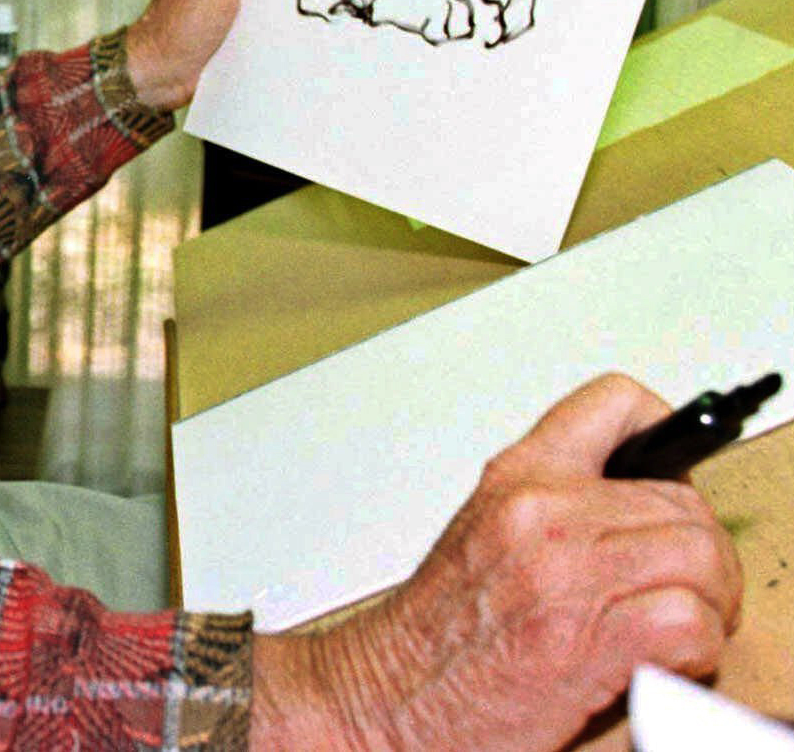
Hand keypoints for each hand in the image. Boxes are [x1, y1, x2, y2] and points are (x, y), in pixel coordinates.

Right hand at [250, 374, 744, 750]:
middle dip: (698, 551)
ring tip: (672, 624)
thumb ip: (557, 506)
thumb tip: (638, 508)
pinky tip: (655, 658)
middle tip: (677, 586)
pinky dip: (693, 647)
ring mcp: (563, 570)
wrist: (388, 692)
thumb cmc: (437, 630)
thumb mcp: (486, 531)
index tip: (672, 480)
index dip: (668, 436)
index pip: (617, 403)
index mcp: (516, 475)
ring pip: (699, 554)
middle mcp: (540, 511)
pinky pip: (690, 620)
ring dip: (705, 602)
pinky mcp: (586, 637)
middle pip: (683, 499)